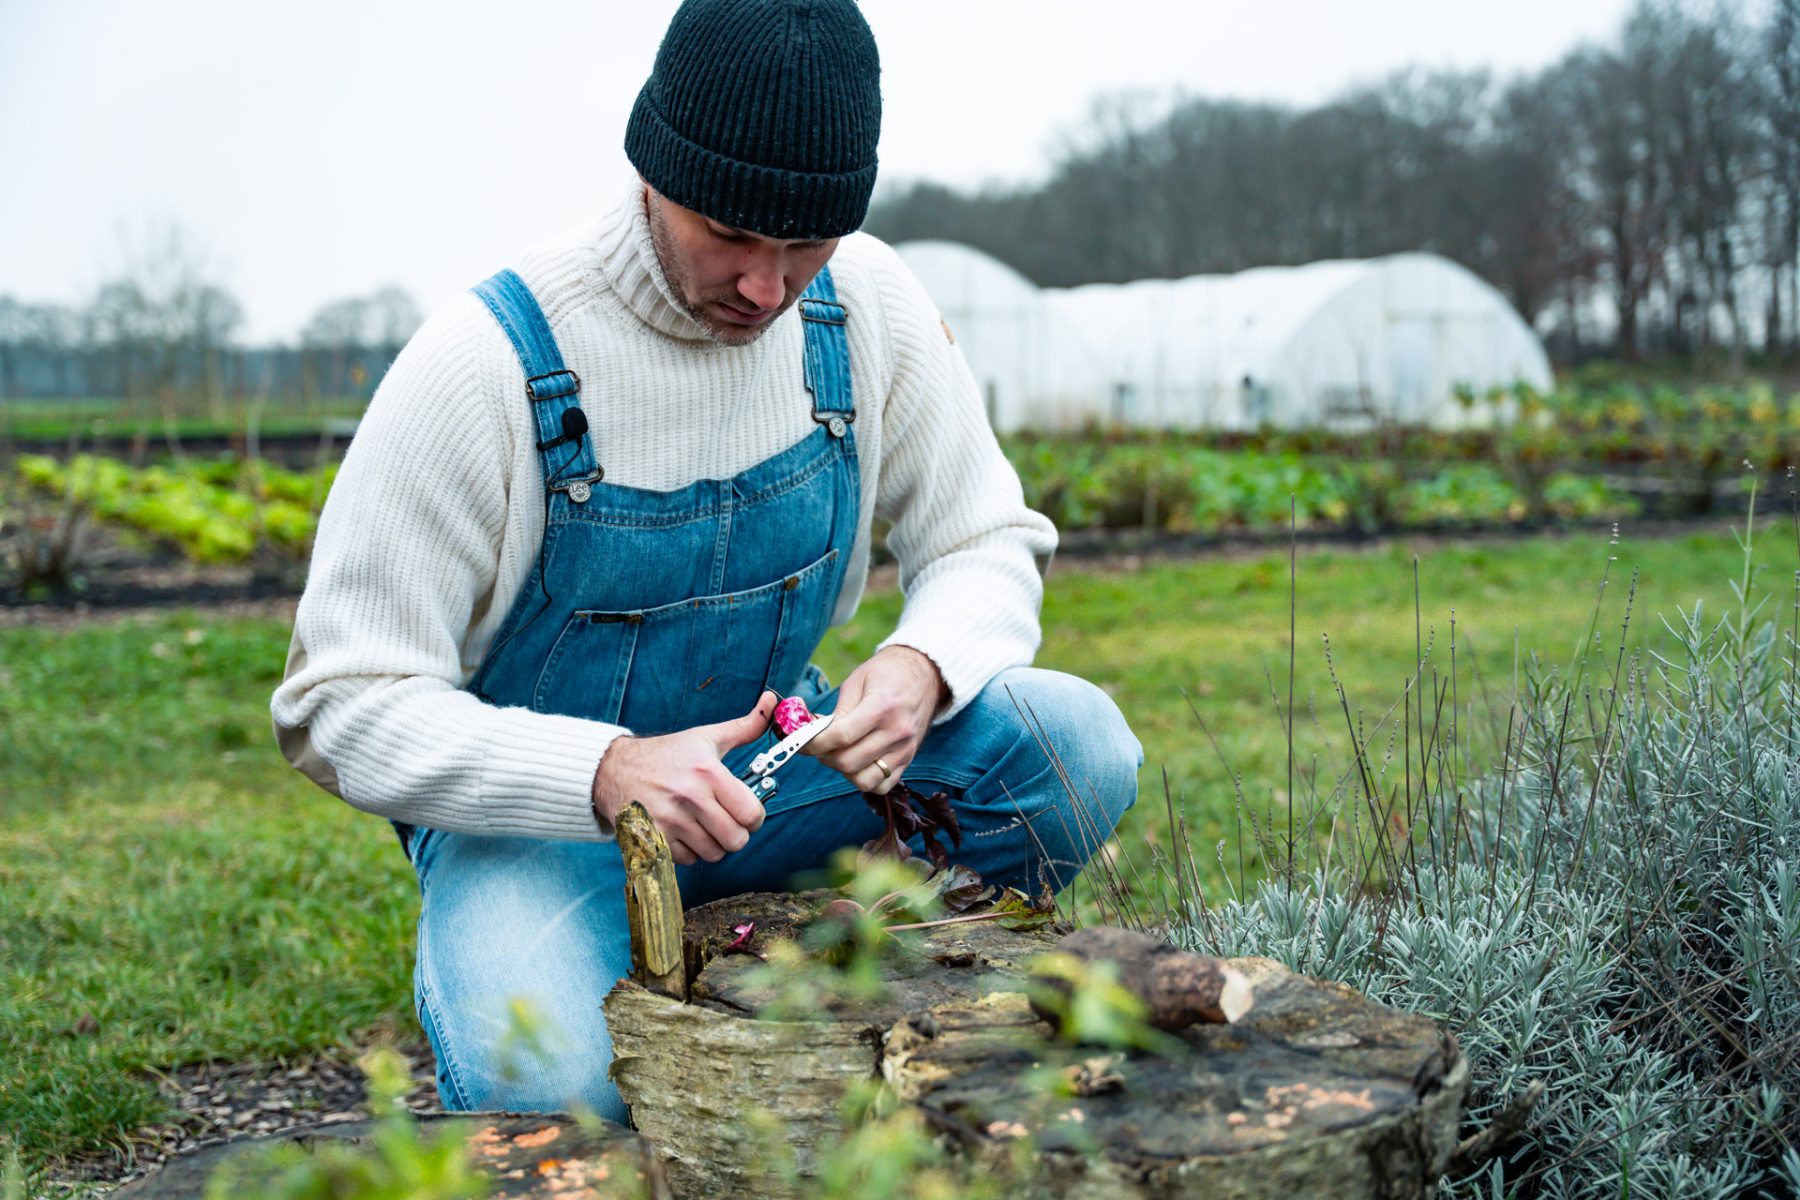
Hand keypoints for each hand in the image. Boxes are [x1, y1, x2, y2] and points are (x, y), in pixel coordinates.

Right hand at [591, 690, 776, 865]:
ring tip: (704, 825)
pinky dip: (690, 852)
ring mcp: (670, 820)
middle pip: (735, 839)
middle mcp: (689, 797)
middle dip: (736, 834)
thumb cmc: (667, 754)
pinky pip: (688, 860)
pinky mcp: (654, 839)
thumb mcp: (706, 738)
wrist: (613, 769)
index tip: (748, 813)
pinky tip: (684, 832)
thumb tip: (772, 700)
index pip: (750, 813)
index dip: (755, 817)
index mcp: (707, 772)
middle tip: (727, 822)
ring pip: (713, 853)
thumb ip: (745, 727)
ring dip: (713, 844)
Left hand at [804, 646, 946, 794]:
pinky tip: (857, 762)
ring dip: (843, 772)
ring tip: (838, 754)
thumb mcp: (857, 682)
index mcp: (881, 706)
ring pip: (864, 780)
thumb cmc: (886, 674)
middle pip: (849, 762)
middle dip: (825, 756)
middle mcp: (897, 731)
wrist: (925, 675)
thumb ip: (838, 712)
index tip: (801, 742)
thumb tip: (814, 735)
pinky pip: (882, 786)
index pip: (840, 736)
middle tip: (818, 746)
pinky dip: (864, 780)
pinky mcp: (909, 759)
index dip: (814, 743)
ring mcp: (905, 749)